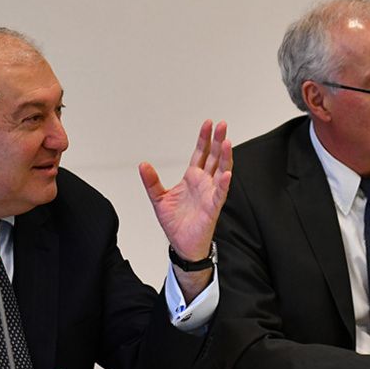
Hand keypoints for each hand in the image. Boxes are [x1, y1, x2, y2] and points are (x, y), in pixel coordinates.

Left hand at [139, 120, 231, 296]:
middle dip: (218, 140)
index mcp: (192, 178)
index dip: (204, 139)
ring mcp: (210, 194)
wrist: (181, 244)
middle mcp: (204, 183)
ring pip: (221, 171)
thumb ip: (151, 181)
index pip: (201, 154)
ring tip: (226, 143)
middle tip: (223, 125)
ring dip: (225, 157)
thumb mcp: (158, 198)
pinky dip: (224, 184)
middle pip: (214, 157)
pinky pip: (220, 194)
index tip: (208, 124)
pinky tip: (227, 174)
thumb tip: (143, 165)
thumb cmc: (175, 223)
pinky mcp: (213, 207)